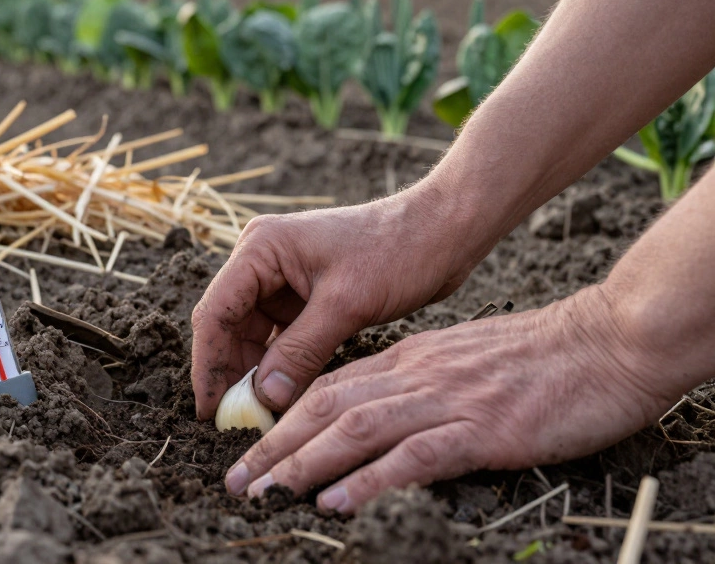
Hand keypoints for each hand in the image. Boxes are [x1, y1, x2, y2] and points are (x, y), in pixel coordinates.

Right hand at [191, 184, 477, 417]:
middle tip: (233, 424)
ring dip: (254, 375)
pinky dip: (279, 368)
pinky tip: (282, 399)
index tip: (210, 411)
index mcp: (260, 249)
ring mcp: (282, 279)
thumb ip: (301, 351)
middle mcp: (262, 260)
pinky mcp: (304, 297)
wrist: (444, 232)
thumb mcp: (346, 304)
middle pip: (227, 326)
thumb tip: (265, 398)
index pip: (216, 312)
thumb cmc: (398, 251)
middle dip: (230, 374)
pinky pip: (278, 338)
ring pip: (251, 336)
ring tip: (257, 419)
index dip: (208, 365)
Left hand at [223, 287, 674, 512]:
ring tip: (265, 494)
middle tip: (235, 482)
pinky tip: (336, 502)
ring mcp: (446, 400)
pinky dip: (369, 480)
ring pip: (355, 430)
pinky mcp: (481, 428)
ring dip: (302, 464)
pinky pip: (414, 456)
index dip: (284, 418)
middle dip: (274, 446)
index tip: (251, 448)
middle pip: (326, 407)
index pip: (330, 386)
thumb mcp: (464, 361)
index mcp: (410, 359)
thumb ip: (420, 383)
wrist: (608, 342)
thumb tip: (380, 415)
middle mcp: (415, 375)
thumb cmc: (542, 359)